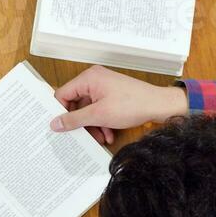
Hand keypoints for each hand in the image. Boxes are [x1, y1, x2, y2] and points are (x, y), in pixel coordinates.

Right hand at [50, 65, 188, 143]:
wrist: (159, 105)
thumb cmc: (133, 104)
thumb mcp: (99, 115)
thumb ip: (74, 119)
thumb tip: (55, 123)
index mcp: (88, 78)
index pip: (63, 94)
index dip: (61, 112)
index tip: (61, 127)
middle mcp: (94, 80)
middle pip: (76, 104)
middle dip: (81, 122)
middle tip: (83, 136)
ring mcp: (103, 87)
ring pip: (88, 109)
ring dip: (93, 125)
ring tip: (100, 138)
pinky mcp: (111, 95)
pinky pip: (98, 109)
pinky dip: (101, 122)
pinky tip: (108, 134)